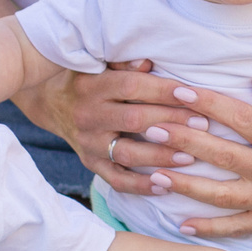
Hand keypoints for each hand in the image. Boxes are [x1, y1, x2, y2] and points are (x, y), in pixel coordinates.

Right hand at [28, 61, 181, 195]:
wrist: (49, 101)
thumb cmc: (88, 78)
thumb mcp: (100, 64)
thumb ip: (124, 64)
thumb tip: (148, 63)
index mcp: (92, 86)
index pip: (131, 87)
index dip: (162, 90)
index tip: (191, 94)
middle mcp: (88, 115)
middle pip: (134, 120)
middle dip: (171, 122)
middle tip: (202, 125)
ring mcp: (88, 143)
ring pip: (126, 153)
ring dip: (160, 156)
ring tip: (190, 157)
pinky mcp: (89, 163)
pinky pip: (116, 180)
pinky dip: (140, 186)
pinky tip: (166, 187)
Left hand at [144, 80, 251, 238]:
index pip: (240, 118)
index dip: (208, 104)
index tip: (179, 92)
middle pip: (221, 155)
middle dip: (182, 141)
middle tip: (150, 128)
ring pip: (220, 194)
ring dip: (185, 185)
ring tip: (153, 174)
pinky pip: (237, 227)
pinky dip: (209, 228)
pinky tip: (181, 224)